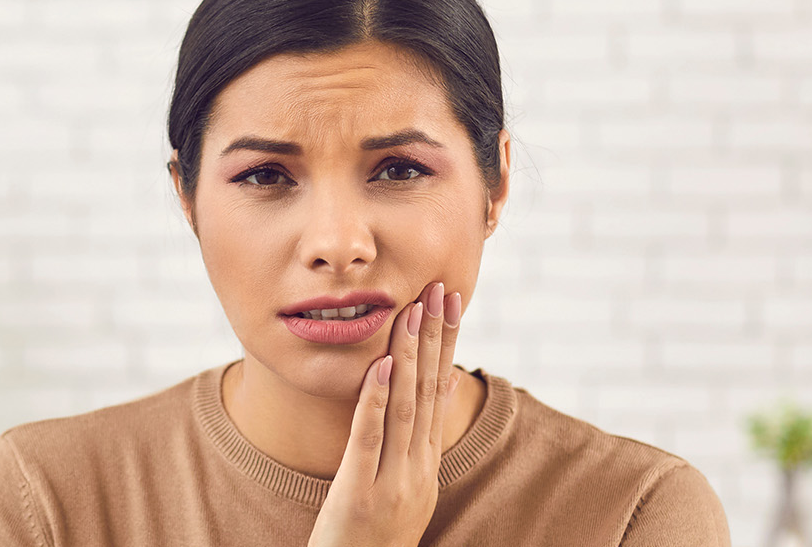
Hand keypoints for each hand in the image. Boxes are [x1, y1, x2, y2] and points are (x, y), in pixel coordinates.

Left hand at [307, 282, 463, 546]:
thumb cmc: (372, 537)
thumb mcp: (406, 485)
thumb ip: (420, 439)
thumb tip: (440, 384)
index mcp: (426, 465)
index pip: (440, 393)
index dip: (447, 345)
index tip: (451, 303)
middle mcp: (417, 469)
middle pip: (429, 392)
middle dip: (436, 338)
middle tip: (441, 290)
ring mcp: (392, 481)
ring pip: (405, 407)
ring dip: (411, 356)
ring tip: (413, 311)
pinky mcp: (360, 494)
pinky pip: (369, 439)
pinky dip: (377, 399)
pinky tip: (383, 365)